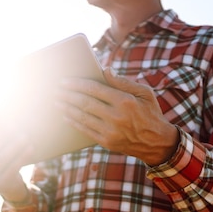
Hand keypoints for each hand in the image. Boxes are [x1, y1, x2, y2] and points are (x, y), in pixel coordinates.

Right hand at [0, 123, 32, 200]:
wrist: (9, 183)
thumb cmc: (0, 158)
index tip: (6, 117)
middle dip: (5, 135)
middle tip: (17, 126)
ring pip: (2, 158)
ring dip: (15, 146)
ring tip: (26, 136)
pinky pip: (12, 168)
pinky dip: (22, 157)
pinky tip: (31, 148)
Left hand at [56, 67, 178, 165]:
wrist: (156, 142)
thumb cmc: (149, 112)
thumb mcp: (144, 93)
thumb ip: (123, 81)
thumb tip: (105, 69)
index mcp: (125, 101)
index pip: (95, 89)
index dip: (77, 84)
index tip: (65, 81)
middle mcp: (116, 116)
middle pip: (85, 103)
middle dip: (67, 95)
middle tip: (56, 90)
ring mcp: (110, 131)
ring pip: (82, 117)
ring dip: (67, 108)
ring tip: (57, 101)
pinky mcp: (106, 142)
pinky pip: (85, 130)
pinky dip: (73, 122)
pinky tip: (66, 115)